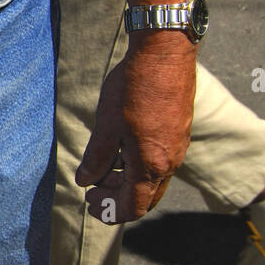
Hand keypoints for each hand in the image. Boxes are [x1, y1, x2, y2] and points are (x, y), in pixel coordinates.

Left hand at [76, 34, 196, 224]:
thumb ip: (97, 158)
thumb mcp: (107, 125)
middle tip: (92, 190)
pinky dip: (138, 166)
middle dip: (117, 200)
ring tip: (101, 168)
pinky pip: (159, 162)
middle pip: (145, 198)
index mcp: (152, 164)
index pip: (133, 207)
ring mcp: (178, 147)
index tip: (89, 202)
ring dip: (126, 182)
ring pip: (152, 180)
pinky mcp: (179, 133)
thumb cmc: (134, 88)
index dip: (109, 211)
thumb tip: (85, 181)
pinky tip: (119, 151)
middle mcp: (170, 161)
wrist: (165, 53)